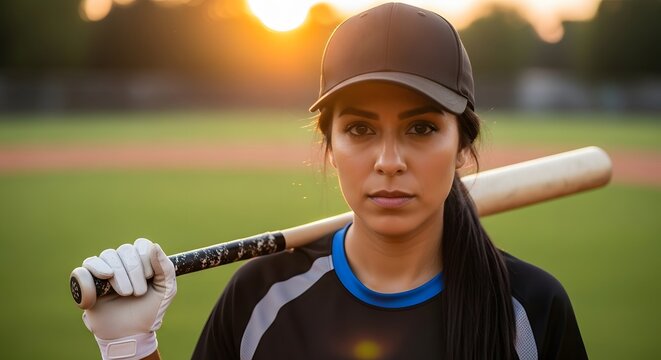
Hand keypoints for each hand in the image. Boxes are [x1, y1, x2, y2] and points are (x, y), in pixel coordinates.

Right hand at [81, 238, 175, 359]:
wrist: (129, 333)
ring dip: (119, 274)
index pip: (141, 245)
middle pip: (125, 249)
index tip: (149, 277)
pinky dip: (95, 268)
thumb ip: (166, 268)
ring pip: (108, 255)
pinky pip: (87, 265)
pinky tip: (105, 277)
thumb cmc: (149, 311)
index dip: (145, 258)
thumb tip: (154, 246)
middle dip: (133, 270)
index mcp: (141, 261)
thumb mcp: (166, 290)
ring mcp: (104, 269)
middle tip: (137, 292)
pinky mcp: (88, 281)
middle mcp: (122, 261)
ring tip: (125, 293)